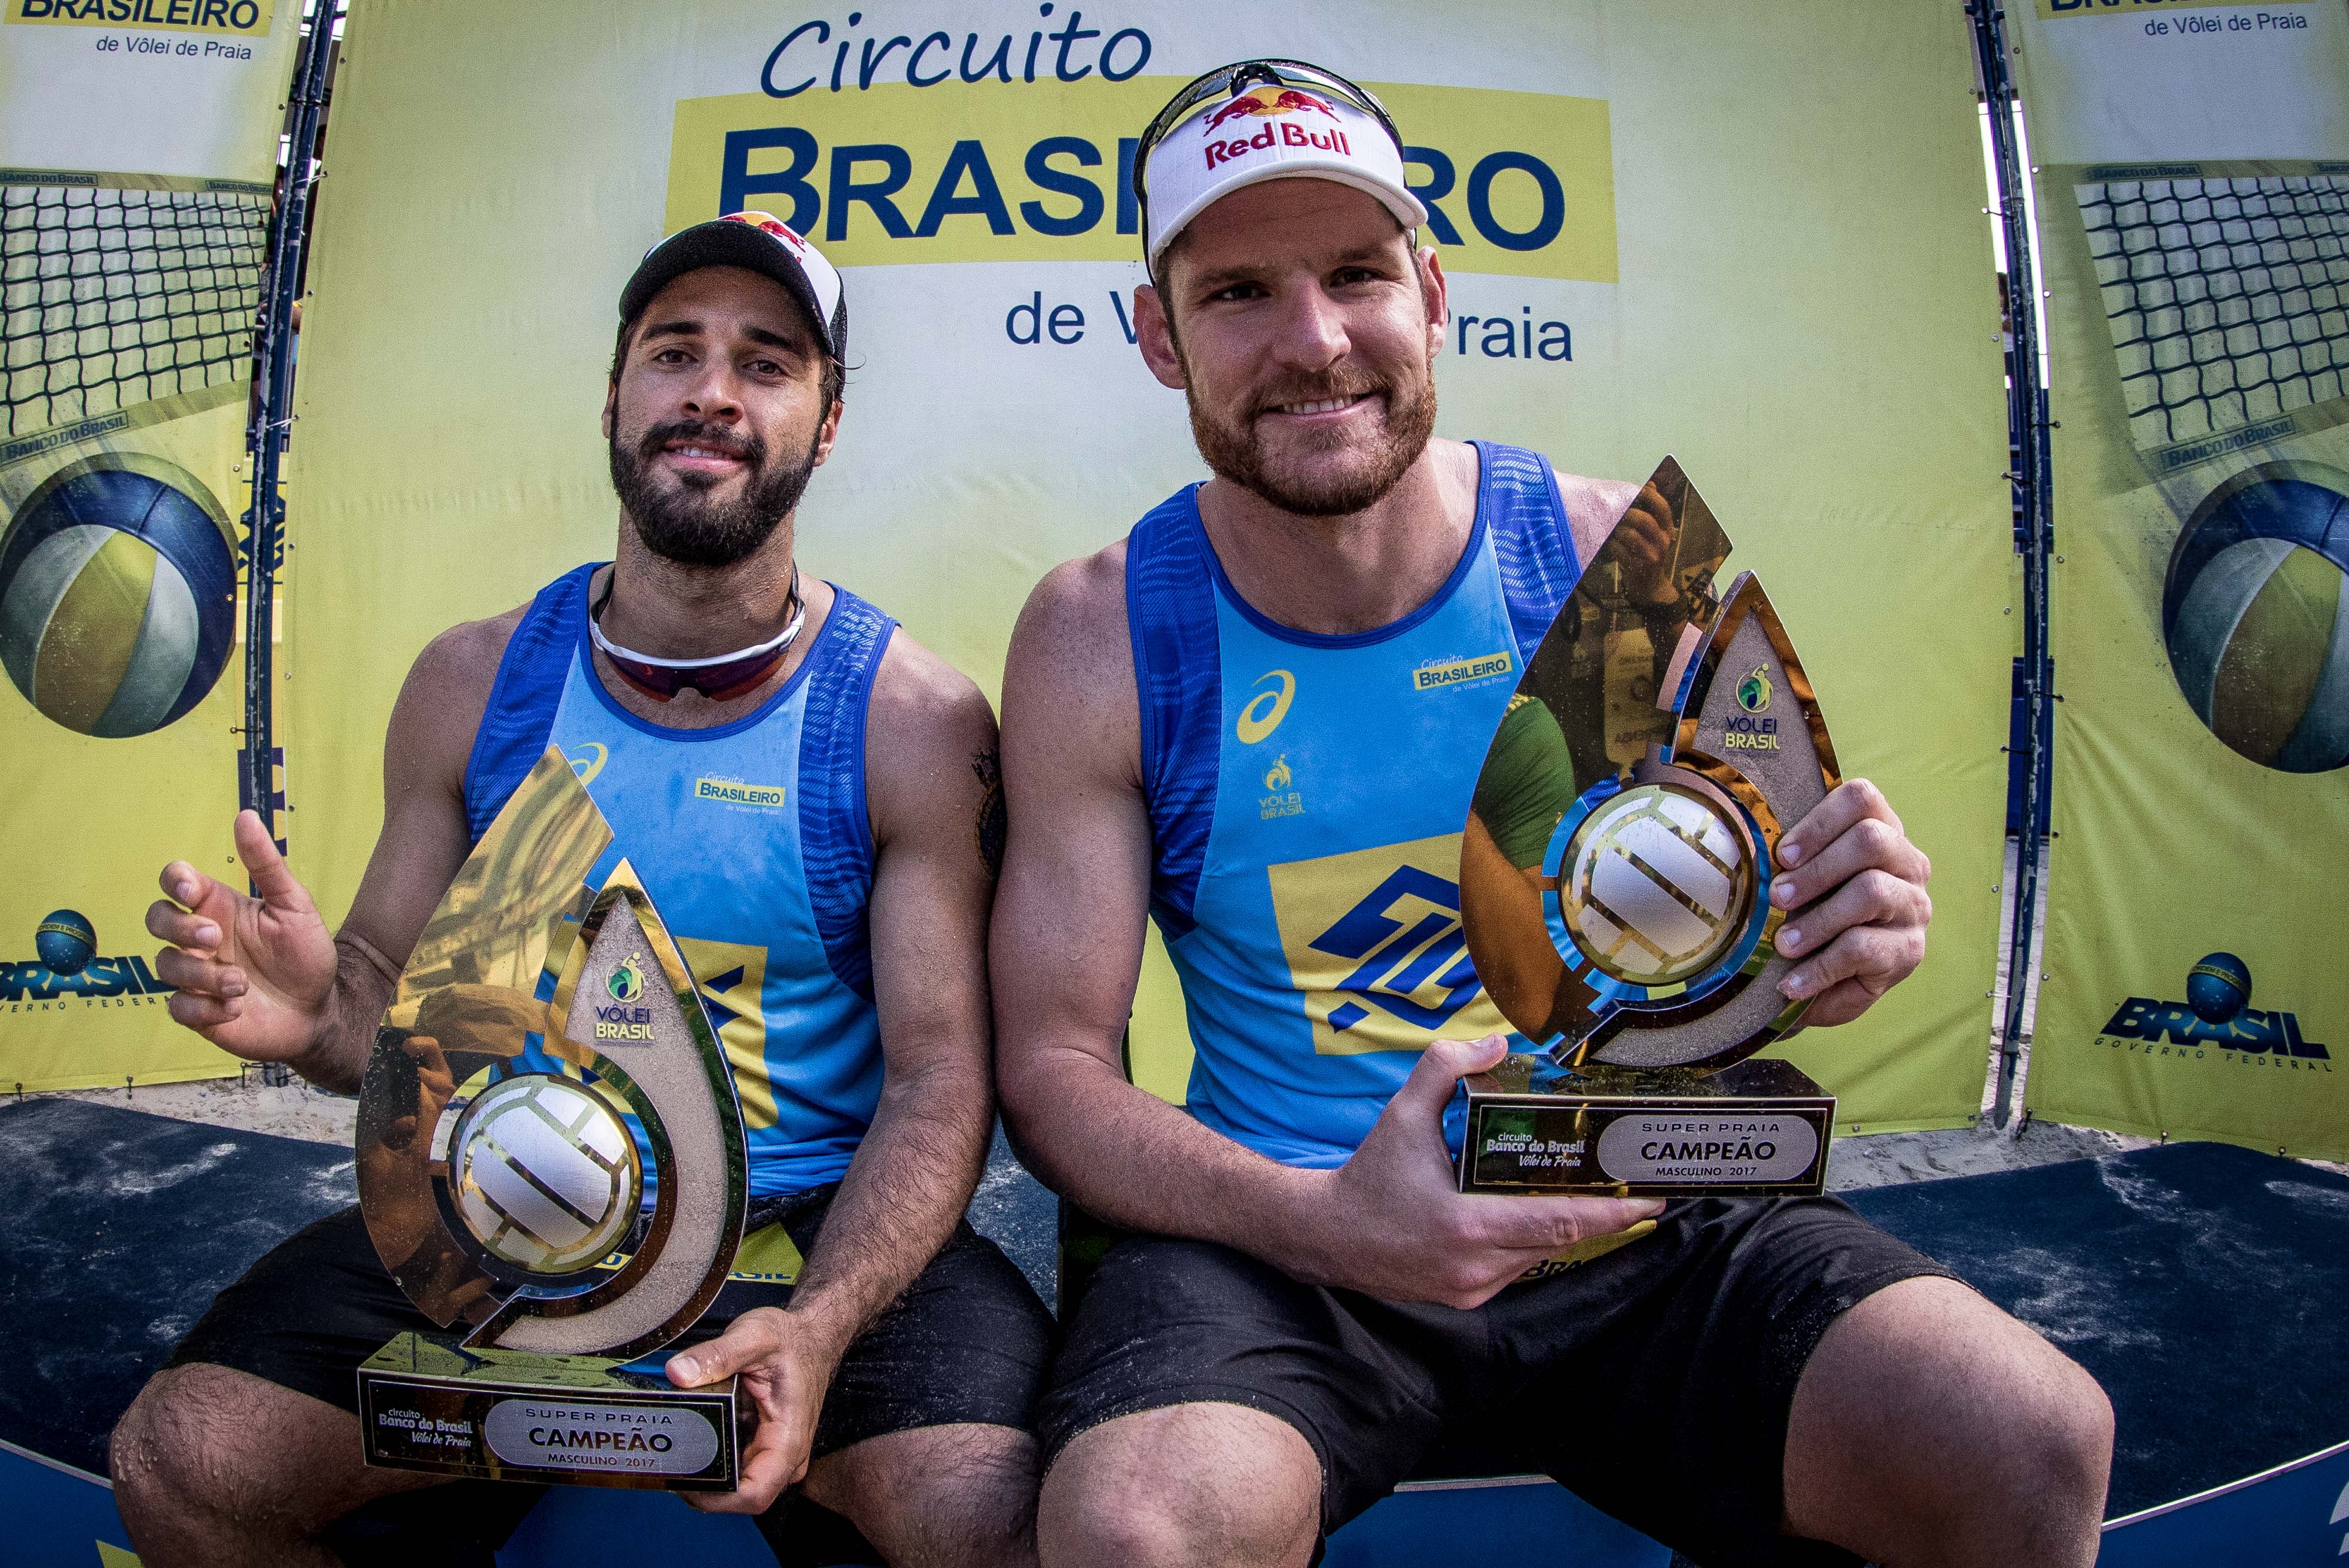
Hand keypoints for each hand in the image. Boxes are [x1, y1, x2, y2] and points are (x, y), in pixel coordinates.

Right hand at [146, 810, 335, 1062]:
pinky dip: (202, 1009)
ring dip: (202, 974)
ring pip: (166, 965)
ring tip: (241, 983)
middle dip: (178, 927)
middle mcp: (200, 938)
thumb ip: (266, 864)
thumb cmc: (305, 953)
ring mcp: (196, 975)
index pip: (175, 882)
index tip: (191, 890)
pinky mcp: (199, 1011)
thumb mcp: (294, 904)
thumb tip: (245, 816)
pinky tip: (234, 1008)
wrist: (320, 1008)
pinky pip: (177, 1007)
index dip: (172, 881)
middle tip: (215, 938)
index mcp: (218, 906)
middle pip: (156, 919)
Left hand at [667, 1308, 843, 1513]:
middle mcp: (786, 1456)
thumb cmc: (792, 1340)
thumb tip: (679, 1372)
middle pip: (741, 1497)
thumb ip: (716, 1355)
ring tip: (675, 1456)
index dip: (716, 1498)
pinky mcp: (765, 1448)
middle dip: (702, 1489)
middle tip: (668, 1467)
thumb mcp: (754, 1336)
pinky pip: (737, 1469)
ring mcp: (776, 1455)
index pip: (754, 1493)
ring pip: (737, 1487)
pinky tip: (692, 1446)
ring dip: (706, 1479)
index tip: (682, 1481)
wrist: (812, 1337)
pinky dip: (713, 1464)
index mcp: (788, 1438)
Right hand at [1311, 1036, 1662, 1309]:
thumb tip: (1495, 1045)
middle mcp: (1477, 1265)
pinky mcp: (1467, 1298)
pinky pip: (1516, 1267)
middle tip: (1639, 1195)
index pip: (1559, 1222)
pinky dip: (1530, 1242)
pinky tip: (1532, 1216)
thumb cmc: (1370, 1174)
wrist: (1328, 1236)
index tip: (1651, 1200)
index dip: (1610, 1213)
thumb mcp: (1403, 1114)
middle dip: (1603, 1219)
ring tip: (1590, 1198)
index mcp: (1469, 1224)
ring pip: (1539, 1256)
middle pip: (1561, 1242)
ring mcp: (1473, 1287)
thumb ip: (1446, 1069)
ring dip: (1563, 1229)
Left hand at [1608, 480, 1680, 607]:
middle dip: (1627, 514)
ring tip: (1613, 530)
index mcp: (1667, 530)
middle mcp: (1663, 542)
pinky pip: (1620, 551)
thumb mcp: (1654, 532)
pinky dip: (1612, 545)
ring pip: (1630, 535)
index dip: (1651, 496)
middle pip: (1645, 521)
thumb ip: (1651, 509)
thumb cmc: (1647, 551)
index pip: (1663, 509)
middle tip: (1616, 513)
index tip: (1639, 489)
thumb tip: (1651, 484)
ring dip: (1617, 530)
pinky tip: (1611, 544)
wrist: (1648, 585)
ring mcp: (1652, 556)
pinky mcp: (1638, 568)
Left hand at [1771, 779, 1931, 1025]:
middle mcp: (1907, 862)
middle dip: (1816, 869)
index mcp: (1880, 830)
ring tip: (1782, 943)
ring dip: (1818, 919)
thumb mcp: (1799, 882)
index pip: (1862, 798)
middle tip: (1777, 898)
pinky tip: (1791, 984)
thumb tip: (1739, 842)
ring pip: (1871, 891)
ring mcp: (1914, 905)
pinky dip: (1820, 967)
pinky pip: (1865, 949)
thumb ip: (1786, 858)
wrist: (1825, 983)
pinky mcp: (1910, 950)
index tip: (1782, 854)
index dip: (1820, 821)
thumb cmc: (1807, 917)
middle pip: (1871, 840)